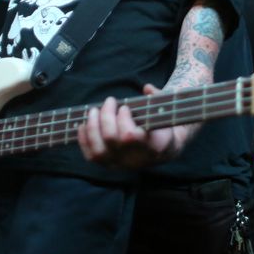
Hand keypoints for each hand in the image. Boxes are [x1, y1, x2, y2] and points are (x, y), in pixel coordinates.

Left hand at [78, 84, 196, 168]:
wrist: (163, 151)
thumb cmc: (164, 126)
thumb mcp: (169, 112)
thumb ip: (160, 98)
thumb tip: (147, 88)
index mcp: (153, 146)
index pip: (130, 136)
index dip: (123, 119)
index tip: (125, 107)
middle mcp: (135, 159)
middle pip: (111, 139)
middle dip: (106, 116)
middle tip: (110, 101)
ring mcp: (121, 164)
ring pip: (99, 150)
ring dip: (92, 127)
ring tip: (93, 110)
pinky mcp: (110, 165)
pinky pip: (92, 157)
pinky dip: (84, 140)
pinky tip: (84, 124)